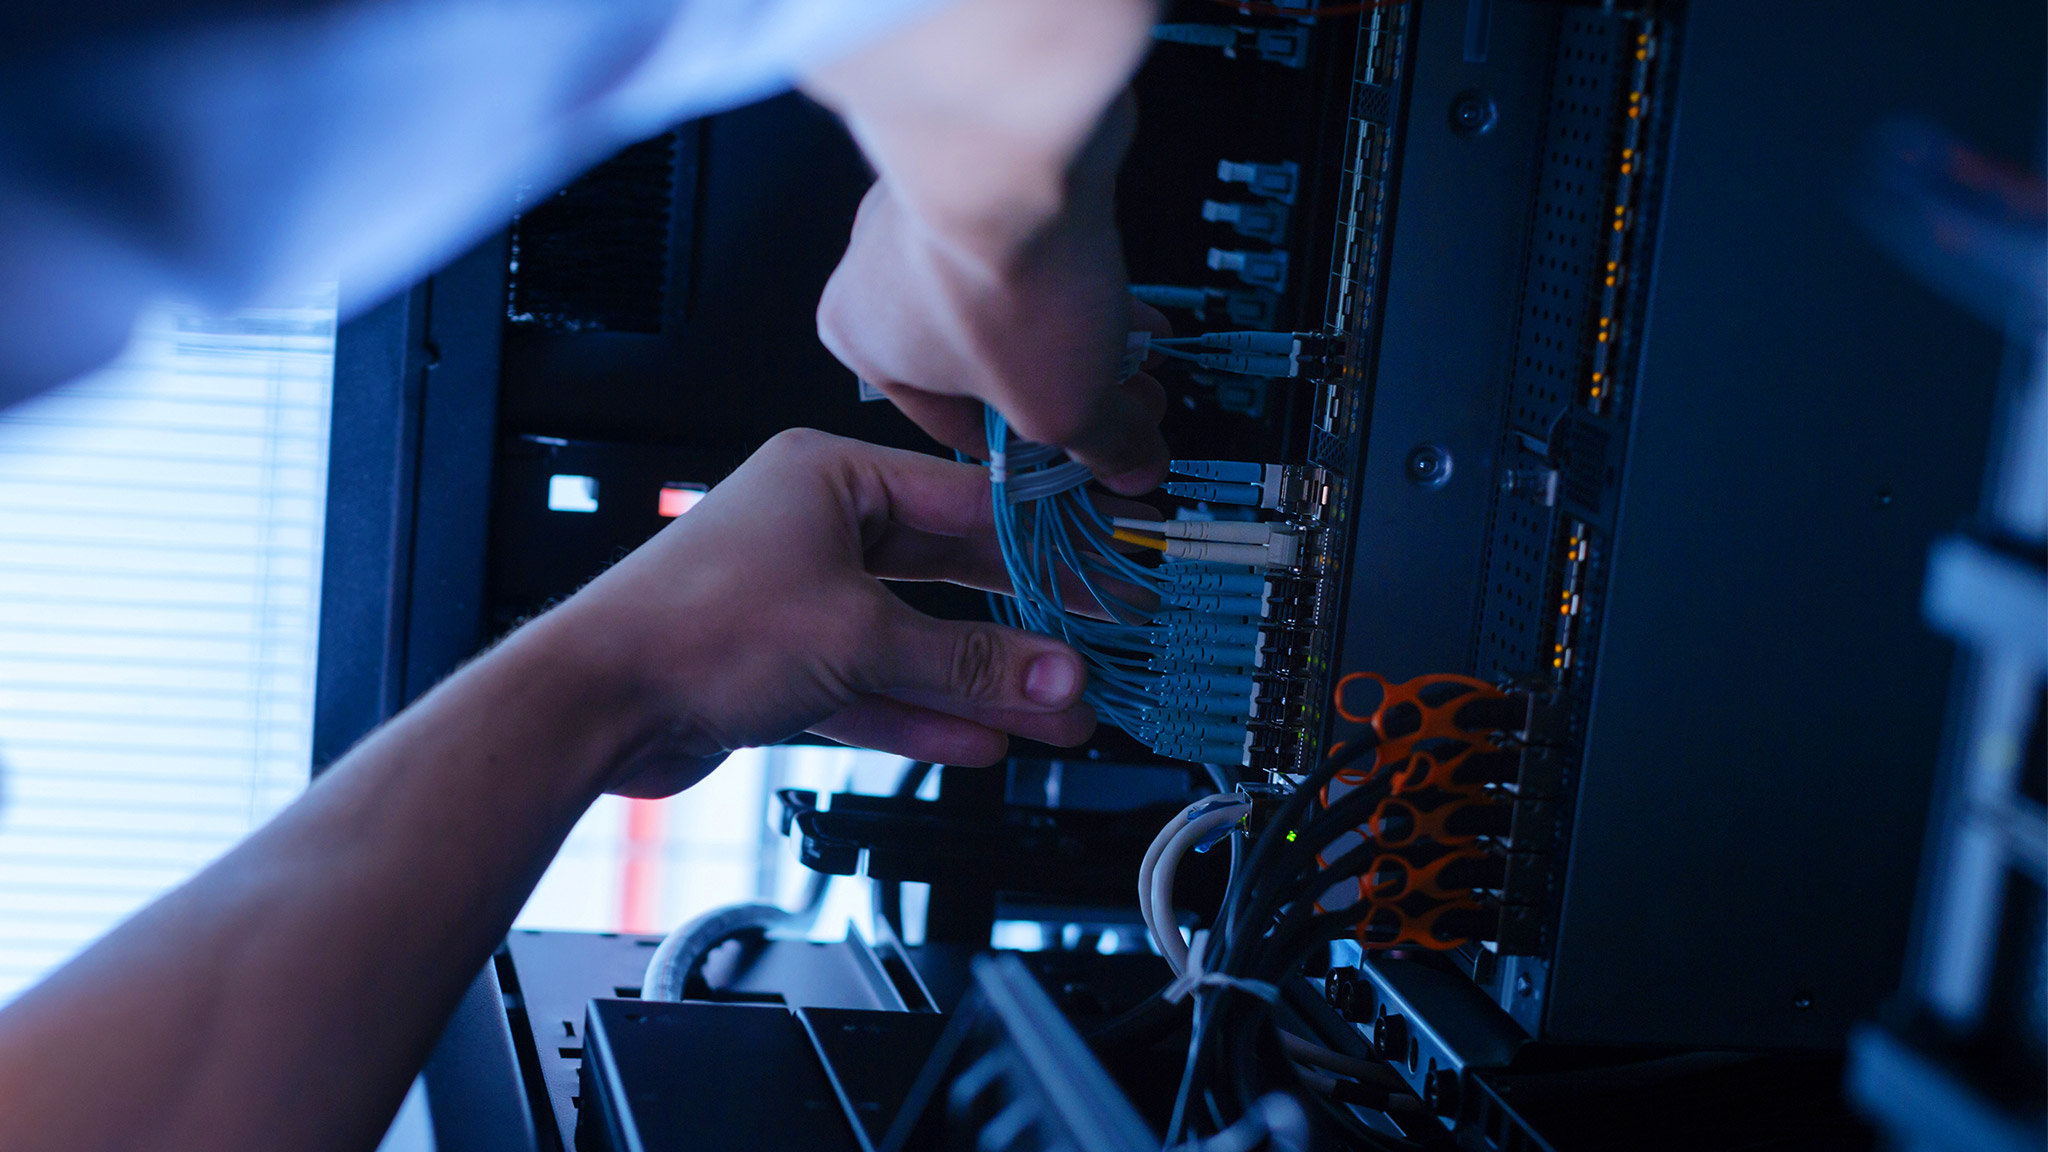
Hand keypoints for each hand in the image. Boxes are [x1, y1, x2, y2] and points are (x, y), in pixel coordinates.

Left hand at [540, 430, 1096, 796]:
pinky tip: (984, 738)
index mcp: (829, 477)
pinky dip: (924, 711)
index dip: (1043, 541)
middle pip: (946, 573)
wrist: (590, 705)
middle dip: (1021, 624)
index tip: (1102, 568)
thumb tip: (1055, 674)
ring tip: (1055, 713)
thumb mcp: (858, 636)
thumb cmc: (689, 628)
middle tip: (1091, 649)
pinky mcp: (781, 664)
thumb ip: (969, 662)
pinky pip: (874, 685)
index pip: (965, 500)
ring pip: (914, 639)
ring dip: (983, 680)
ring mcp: (797, 598)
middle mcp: (812, 527)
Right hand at [804, 0, 1167, 493]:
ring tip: (1142, 354)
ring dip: (1076, 333)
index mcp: (863, 344)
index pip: (950, 423)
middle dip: (1063, 388)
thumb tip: (1132, 464)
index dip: (1028, 451)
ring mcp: (922, 207)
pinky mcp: (977, 164)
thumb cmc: (998, 288)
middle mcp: (875, 272)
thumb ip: (1101, 445)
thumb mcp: (1063, 408)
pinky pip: (1030, 244)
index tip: (1074, 459)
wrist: (1017, 153)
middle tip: (1123, 408)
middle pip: (987, 359)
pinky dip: (1075, 274)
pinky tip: (1130, 297)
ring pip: (1010, 299)